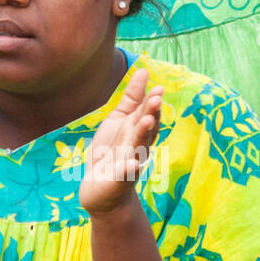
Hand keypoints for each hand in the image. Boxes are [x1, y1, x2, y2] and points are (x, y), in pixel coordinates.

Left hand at [79, 67, 162, 215]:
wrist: (102, 190)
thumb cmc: (111, 152)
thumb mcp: (119, 121)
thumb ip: (132, 98)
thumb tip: (144, 70)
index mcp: (137, 131)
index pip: (147, 115)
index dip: (152, 104)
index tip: (158, 89)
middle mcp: (137, 146)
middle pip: (146, 129)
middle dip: (151, 115)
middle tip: (156, 99)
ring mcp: (130, 163)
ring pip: (138, 147)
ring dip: (143, 135)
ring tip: (147, 122)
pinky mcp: (119, 179)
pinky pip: (125, 174)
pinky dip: (129, 169)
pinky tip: (131, 164)